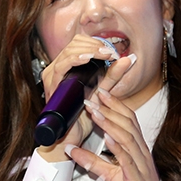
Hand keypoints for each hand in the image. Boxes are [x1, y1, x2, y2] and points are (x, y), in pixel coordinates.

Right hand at [37, 35, 129, 161]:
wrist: (73, 137)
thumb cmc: (84, 117)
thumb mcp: (103, 92)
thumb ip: (113, 75)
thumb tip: (129, 58)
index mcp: (69, 68)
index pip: (80, 43)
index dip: (96, 43)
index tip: (112, 51)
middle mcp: (58, 69)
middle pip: (74, 44)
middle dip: (94, 45)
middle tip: (110, 53)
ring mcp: (53, 76)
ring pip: (68, 51)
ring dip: (88, 50)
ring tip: (103, 54)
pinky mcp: (51, 85)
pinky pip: (61, 66)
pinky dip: (75, 59)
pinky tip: (87, 59)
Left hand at [65, 88, 176, 180]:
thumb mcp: (110, 176)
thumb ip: (92, 162)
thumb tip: (71, 149)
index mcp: (136, 150)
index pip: (127, 121)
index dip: (114, 105)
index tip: (100, 92)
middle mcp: (141, 153)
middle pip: (127, 125)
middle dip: (109, 109)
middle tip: (93, 96)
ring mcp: (141, 165)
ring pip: (126, 139)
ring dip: (110, 123)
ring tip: (96, 112)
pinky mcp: (137, 179)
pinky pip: (128, 160)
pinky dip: (117, 147)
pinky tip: (107, 138)